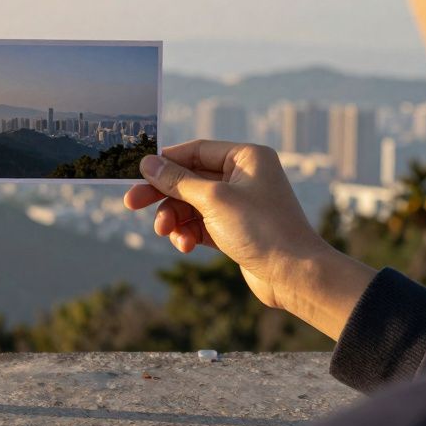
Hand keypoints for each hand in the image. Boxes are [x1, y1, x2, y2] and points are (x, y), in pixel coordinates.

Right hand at [125, 140, 374, 339]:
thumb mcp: (213, 199)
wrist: (295, 275)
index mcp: (246, 158)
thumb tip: (147, 163)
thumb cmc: (262, 229)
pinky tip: (186, 246)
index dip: (165, 162)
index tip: (137, 175)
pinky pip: (201, 224)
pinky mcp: (235, 229)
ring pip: (192, 204)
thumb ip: (177, 180)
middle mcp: (244, 177)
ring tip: (166, 233)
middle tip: (131, 204)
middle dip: (162, 194)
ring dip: (174, 218)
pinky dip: (189, 233)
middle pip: (189, 178)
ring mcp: (240, 204)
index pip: (195, 150)